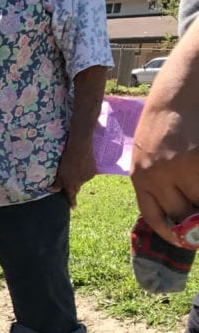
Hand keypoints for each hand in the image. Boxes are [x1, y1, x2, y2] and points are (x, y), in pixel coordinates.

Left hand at [48, 139, 95, 207]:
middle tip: (71, 180)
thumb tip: (51, 191)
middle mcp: (81, 183)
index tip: (73, 208)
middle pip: (77, 188)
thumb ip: (57, 184)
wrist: (80, 149)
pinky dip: (84, 172)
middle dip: (74, 187)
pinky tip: (81, 165)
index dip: (72, 202)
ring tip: (75, 168)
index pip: (71, 196)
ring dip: (79, 177)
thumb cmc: (66, 161)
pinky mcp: (94, 171)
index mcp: (71, 185)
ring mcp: (88, 178)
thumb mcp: (59, 173)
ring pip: (82, 180)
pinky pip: (88, 174)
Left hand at [132, 97, 198, 246]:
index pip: (154, 217)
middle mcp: (157, 175)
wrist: (179, 91)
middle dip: (195, 223)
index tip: (183, 240)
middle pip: (181, 215)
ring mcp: (181, 167)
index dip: (171, 233)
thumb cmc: (163, 122)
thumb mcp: (147, 154)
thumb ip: (155, 180)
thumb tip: (175, 210)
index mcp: (140, 177)